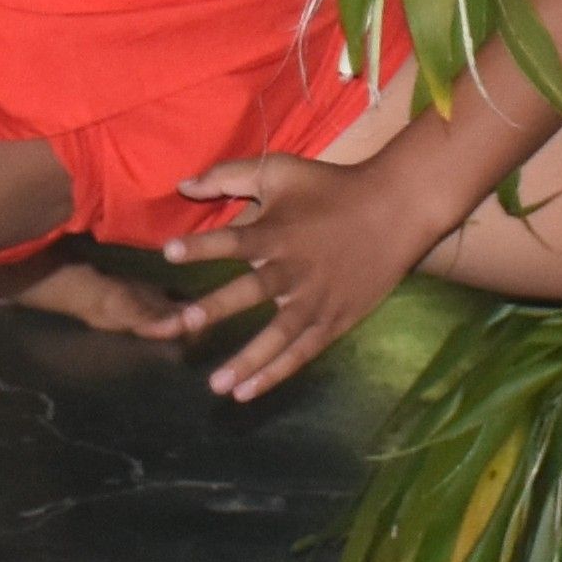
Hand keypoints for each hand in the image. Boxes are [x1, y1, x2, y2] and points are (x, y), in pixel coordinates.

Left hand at [154, 146, 465, 400]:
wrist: (394, 209)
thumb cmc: (330, 188)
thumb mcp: (280, 170)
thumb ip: (228, 176)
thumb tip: (181, 186)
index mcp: (278, 232)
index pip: (233, 239)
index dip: (202, 245)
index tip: (168, 252)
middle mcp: (295, 269)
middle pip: (252, 291)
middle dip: (217, 307)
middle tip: (183, 324)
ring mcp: (316, 300)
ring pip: (278, 336)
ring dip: (247, 360)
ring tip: (216, 384)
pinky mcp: (334, 320)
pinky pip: (301, 353)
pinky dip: (276, 373)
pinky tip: (247, 391)